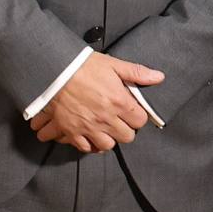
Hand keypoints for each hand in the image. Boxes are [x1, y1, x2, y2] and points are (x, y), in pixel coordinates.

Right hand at [31, 56, 163, 153]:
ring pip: (108, 145)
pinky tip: (89, 136)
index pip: (140, 121)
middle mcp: (106, 118)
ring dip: (108, 138)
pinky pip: (85, 147)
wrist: (54, 71)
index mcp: (119, 102)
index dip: (137, 116)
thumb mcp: (112, 64)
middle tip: (119, 120)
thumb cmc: (83, 66)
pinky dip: (89, 144)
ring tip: (105, 129)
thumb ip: (136, 72)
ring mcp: (89, 127)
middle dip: (125, 129)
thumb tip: (158, 77)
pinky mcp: (73, 131)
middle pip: (127, 137)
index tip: (131, 111)